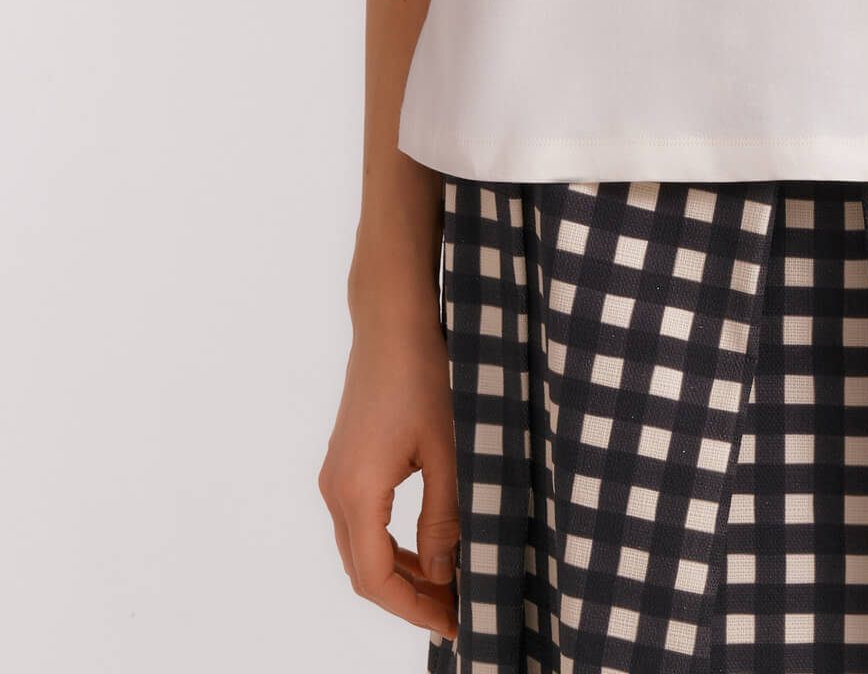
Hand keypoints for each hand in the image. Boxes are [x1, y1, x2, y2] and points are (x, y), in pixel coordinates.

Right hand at [318, 289, 460, 643]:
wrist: (391, 320)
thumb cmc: (423, 375)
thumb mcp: (447, 449)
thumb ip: (444, 517)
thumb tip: (445, 575)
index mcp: (357, 492)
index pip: (376, 579)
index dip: (414, 609)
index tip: (454, 622)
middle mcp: (336, 490)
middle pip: (363, 571)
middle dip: (408, 598)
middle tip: (455, 610)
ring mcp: (336, 476)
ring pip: (360, 549)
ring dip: (400, 573)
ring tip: (447, 585)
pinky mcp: (345, 462)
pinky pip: (361, 523)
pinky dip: (390, 545)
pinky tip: (427, 545)